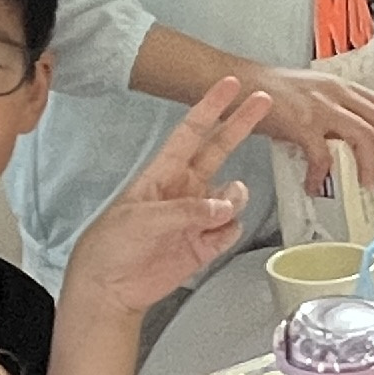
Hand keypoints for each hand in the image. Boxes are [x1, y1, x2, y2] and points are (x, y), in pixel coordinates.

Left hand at [62, 78, 268, 319]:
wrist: (110, 289)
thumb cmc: (111, 247)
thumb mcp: (141, 219)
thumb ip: (186, 211)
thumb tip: (223, 209)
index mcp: (164, 174)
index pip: (192, 132)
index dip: (211, 106)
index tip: (229, 85)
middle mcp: (185, 190)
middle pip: (221, 149)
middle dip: (241, 124)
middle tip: (263, 102)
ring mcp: (198, 217)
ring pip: (234, 195)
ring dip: (232, 201)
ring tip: (214, 216)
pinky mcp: (206, 244)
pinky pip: (232, 229)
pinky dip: (226, 233)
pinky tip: (207, 241)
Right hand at [229, 58, 373, 193]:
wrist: (239, 83)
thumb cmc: (272, 93)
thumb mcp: (313, 95)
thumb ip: (334, 112)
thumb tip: (347, 142)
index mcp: (341, 86)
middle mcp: (337, 93)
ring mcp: (321, 107)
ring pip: (363, 136)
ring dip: (367, 164)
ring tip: (362, 183)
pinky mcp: (302, 124)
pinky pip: (323, 156)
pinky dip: (321, 175)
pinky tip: (312, 185)